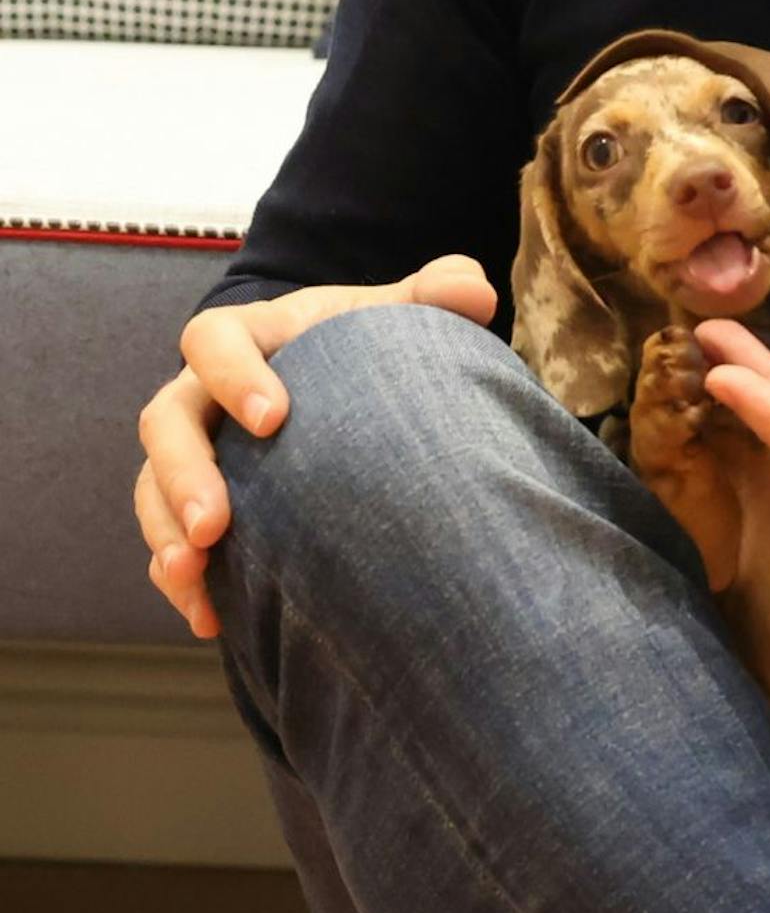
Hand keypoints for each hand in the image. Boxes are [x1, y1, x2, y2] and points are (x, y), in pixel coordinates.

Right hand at [134, 255, 497, 636]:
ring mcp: (195, 454)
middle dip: (183, 473)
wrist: (352, 393)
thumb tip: (474, 289)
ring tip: (195, 576)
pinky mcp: (200, 508)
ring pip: (152, 489)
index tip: (274, 418)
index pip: (215, 340)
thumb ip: (436, 295)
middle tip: (215, 524)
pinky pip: (170, 544)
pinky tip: (216, 622)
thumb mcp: (398, 316)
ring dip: (166, 534)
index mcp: (248, 337)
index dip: (234, 375)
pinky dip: (186, 584)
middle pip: (165, 423)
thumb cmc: (369, 348)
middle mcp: (204, 395)